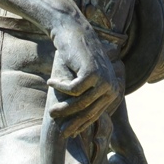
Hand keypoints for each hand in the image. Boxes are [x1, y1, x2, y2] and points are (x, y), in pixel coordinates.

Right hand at [48, 20, 123, 137]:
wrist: (73, 31)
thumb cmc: (76, 57)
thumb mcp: (84, 80)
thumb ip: (86, 98)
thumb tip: (77, 128)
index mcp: (113, 90)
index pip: (96, 114)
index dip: (80, 125)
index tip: (67, 132)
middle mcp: (112, 87)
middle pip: (89, 112)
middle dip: (71, 122)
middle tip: (56, 126)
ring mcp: (104, 79)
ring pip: (80, 103)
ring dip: (63, 108)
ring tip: (51, 110)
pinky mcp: (92, 73)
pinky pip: (73, 89)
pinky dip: (60, 87)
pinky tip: (50, 82)